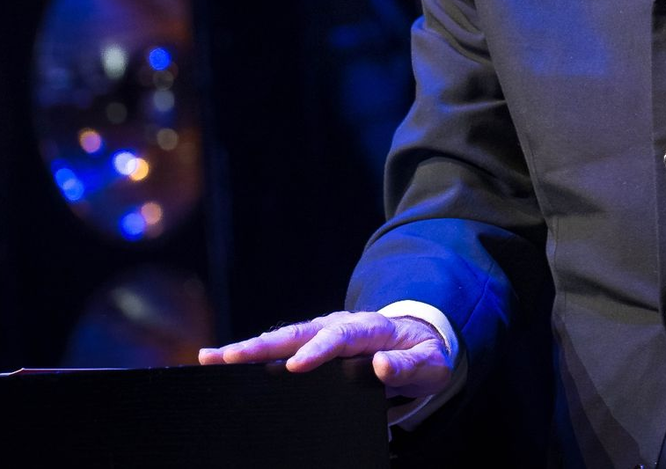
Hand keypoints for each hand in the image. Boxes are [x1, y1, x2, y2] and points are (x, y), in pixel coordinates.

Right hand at [198, 310, 452, 394]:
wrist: (421, 339)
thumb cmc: (424, 355)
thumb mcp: (429, 364)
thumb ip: (409, 366)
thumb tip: (383, 366)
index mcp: (371, 328)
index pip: (342, 336)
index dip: (318, 351)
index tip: (294, 367)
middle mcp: (342, 324)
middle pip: (300, 332)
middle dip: (263, 346)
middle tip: (226, 358)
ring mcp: (325, 331)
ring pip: (283, 337)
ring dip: (248, 348)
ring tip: (210, 358)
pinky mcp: (313, 342)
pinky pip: (281, 347)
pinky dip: (253, 355)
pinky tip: (222, 363)